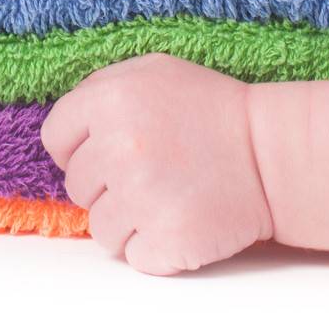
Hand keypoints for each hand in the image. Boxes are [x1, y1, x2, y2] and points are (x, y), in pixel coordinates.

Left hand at [40, 53, 274, 275]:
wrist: (272, 155)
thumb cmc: (212, 112)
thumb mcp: (156, 72)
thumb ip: (102, 88)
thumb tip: (66, 129)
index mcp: (110, 99)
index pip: (56, 138)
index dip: (80, 147)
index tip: (110, 150)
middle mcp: (119, 148)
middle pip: (77, 186)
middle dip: (108, 183)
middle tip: (154, 171)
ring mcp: (141, 197)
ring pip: (101, 228)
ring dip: (130, 219)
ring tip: (169, 196)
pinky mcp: (165, 240)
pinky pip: (133, 255)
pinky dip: (155, 246)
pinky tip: (182, 219)